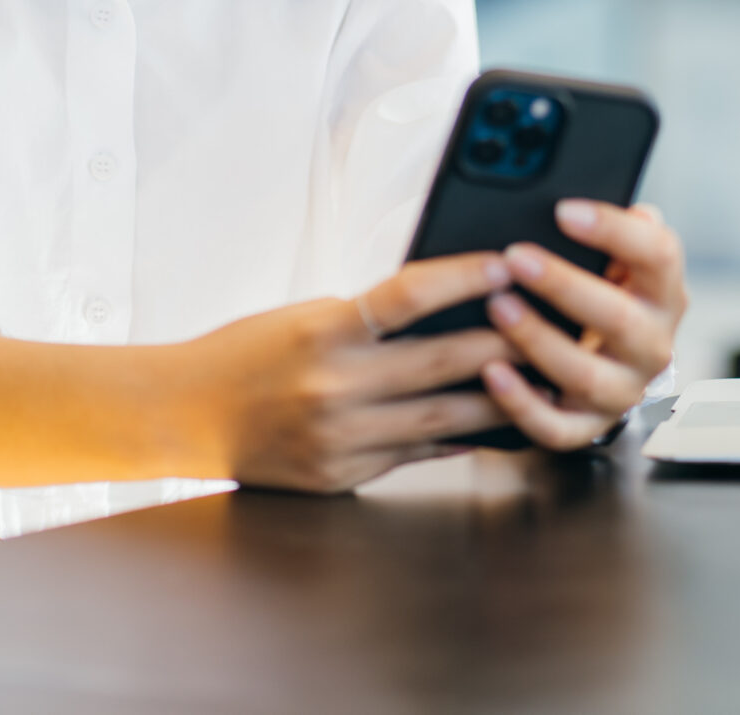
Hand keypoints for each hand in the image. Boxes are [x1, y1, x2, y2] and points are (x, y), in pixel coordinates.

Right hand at [188, 251, 521, 492]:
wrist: (186, 415)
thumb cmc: (247, 354)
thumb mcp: (305, 316)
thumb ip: (369, 319)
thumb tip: (446, 308)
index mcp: (322, 332)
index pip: (407, 296)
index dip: (464, 277)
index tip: (507, 263)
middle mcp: (334, 387)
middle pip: (441, 362)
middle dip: (506, 344)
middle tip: (553, 327)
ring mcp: (341, 438)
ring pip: (444, 419)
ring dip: (500, 398)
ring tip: (543, 379)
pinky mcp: (342, 476)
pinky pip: (417, 454)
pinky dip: (458, 438)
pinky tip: (495, 424)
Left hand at [478, 201, 686, 449]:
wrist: (608, 365)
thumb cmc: (603, 294)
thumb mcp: (616, 260)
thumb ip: (618, 230)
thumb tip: (610, 201)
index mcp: (664, 292)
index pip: (659, 255)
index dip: (615, 230)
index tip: (565, 210)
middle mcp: (653, 345)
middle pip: (619, 317)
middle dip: (563, 285)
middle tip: (515, 257)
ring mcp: (623, 390)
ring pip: (585, 374)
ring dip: (538, 339)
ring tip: (498, 306)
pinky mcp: (588, 427)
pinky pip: (556, 426)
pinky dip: (521, 402)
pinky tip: (491, 372)